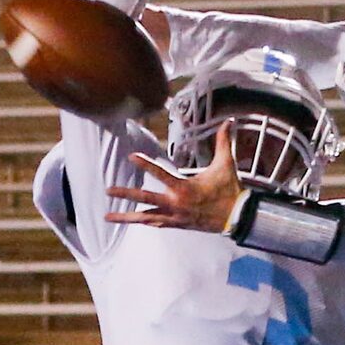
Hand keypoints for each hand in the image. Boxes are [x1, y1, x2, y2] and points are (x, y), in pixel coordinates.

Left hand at [107, 120, 242, 231]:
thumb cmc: (230, 190)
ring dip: (126, 217)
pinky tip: (132, 220)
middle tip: (108, 190)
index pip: (160, 173)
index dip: (145, 164)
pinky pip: (156, 223)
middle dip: (125, 194)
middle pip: (145, 199)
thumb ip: (224, 141)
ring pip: (145, 218)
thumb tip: (229, 120)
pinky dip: (144, 221)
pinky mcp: (178, 224)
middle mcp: (176, 204)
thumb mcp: (226, 164)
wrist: (236, 218)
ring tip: (107, 217)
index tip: (131, 156)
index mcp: (184, 188)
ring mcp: (175, 217)